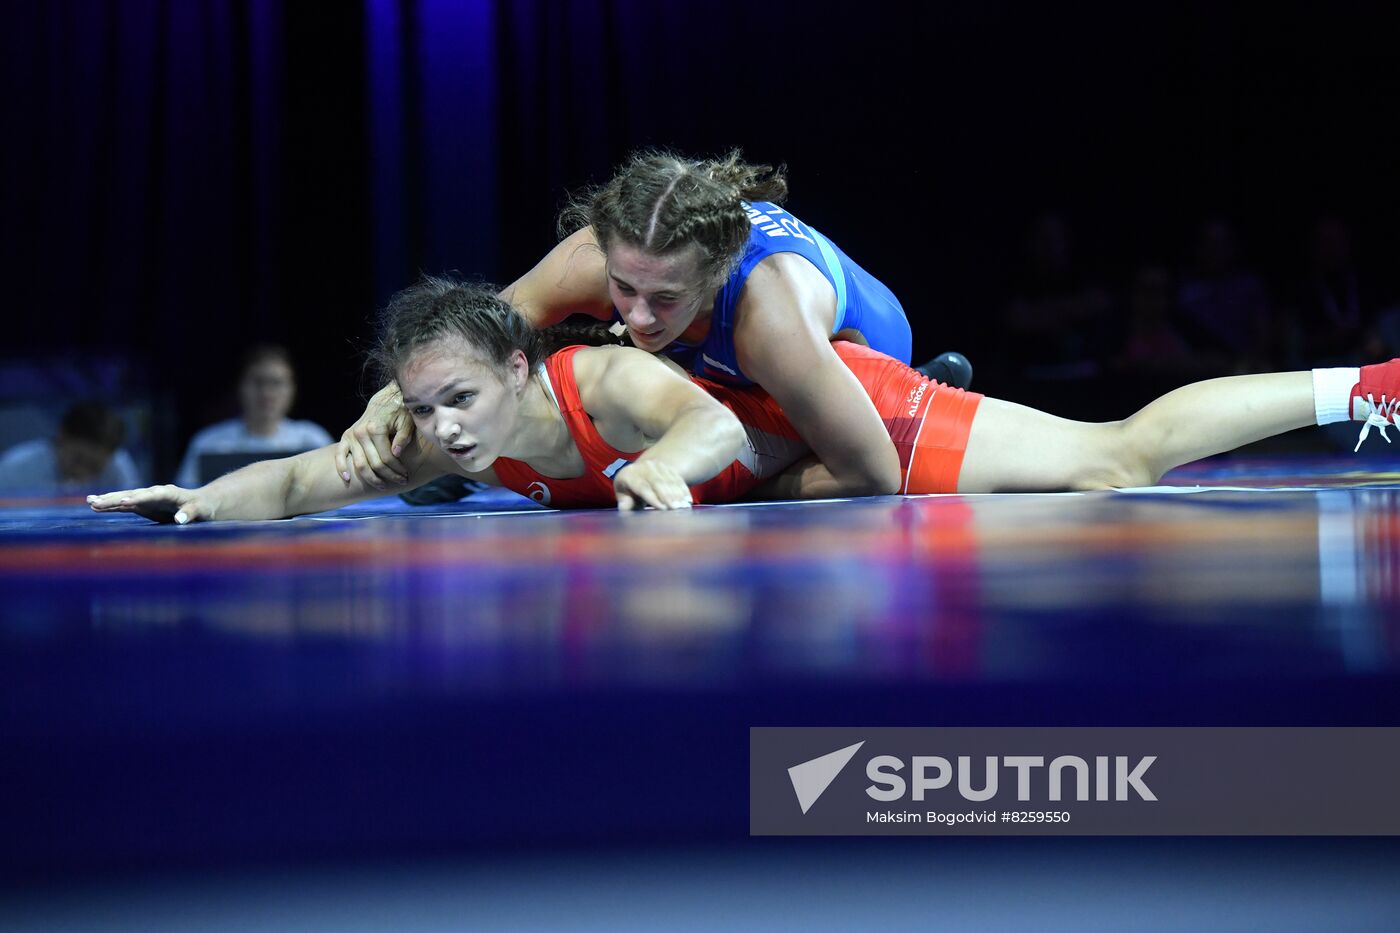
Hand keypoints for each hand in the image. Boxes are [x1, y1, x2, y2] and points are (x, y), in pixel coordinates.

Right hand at [88, 485, 216, 523]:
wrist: (201, 502)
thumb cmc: (203, 507)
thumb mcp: (202, 510)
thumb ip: (191, 513)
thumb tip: (180, 520)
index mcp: (170, 493)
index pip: (152, 495)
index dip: (139, 499)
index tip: (125, 503)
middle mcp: (154, 493)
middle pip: (132, 495)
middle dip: (115, 499)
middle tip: (96, 502)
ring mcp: (146, 498)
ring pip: (124, 498)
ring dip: (107, 500)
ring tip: (90, 502)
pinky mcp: (142, 505)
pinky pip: (123, 505)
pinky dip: (110, 505)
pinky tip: (94, 505)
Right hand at [335, 382, 414, 488]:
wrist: (384, 400)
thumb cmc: (399, 412)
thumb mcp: (407, 421)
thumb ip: (403, 437)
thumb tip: (396, 453)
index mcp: (376, 428)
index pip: (387, 457)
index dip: (397, 470)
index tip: (407, 475)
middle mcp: (361, 432)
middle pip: (374, 464)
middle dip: (389, 476)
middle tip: (401, 482)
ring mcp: (352, 435)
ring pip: (360, 464)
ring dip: (372, 478)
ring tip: (384, 486)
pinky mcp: (346, 436)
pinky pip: (340, 454)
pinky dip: (341, 467)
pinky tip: (347, 479)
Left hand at [613, 460, 692, 510]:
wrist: (640, 473)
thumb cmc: (629, 491)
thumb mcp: (624, 496)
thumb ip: (625, 503)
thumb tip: (624, 508)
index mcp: (629, 474)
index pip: (642, 486)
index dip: (652, 497)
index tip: (662, 508)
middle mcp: (643, 467)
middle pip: (657, 482)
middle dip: (667, 495)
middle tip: (675, 508)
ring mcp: (657, 465)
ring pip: (669, 480)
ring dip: (677, 494)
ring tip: (683, 506)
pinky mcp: (668, 467)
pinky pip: (678, 478)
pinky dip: (683, 490)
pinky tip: (687, 500)